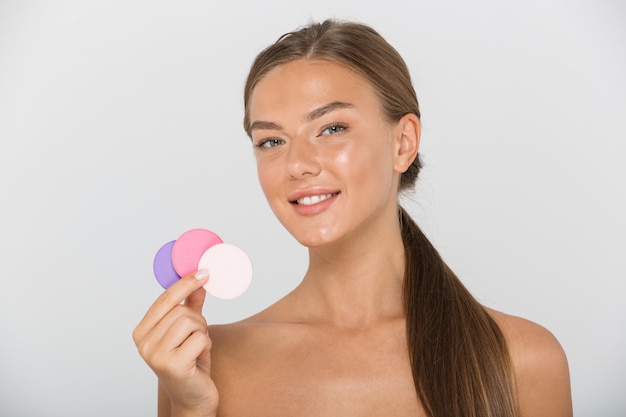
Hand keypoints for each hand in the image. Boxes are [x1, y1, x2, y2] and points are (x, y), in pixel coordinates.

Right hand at [133, 270, 218, 416]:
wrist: (193, 399)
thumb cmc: (190, 364)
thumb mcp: (188, 332)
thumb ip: (190, 306)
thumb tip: (199, 281)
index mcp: (142, 331)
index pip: (165, 298)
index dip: (186, 283)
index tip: (204, 272)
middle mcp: (144, 343)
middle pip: (182, 310)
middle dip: (198, 321)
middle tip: (197, 337)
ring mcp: (155, 354)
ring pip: (191, 322)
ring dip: (202, 333)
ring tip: (196, 348)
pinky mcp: (172, 365)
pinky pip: (200, 338)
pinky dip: (206, 346)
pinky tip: (198, 359)